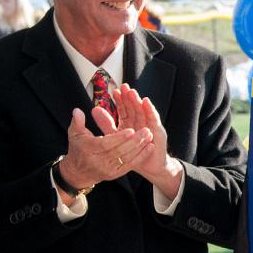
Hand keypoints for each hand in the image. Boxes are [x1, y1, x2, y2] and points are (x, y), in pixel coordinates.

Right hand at [58, 107, 152, 197]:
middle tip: (146, 130)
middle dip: (134, 141)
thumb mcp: (74, 134)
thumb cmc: (78, 149)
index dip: (119, 138)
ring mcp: (108, 169)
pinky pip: (130, 165)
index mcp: (89, 150)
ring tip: (150, 136)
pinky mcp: (115, 174)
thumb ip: (77, 122)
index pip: (105, 144)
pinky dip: (141, 156)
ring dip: (140, 147)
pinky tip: (150, 147)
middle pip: (119, 151)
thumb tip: (78, 110)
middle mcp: (99, 162)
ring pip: (127, 158)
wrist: (79, 172)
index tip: (131, 130)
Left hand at [112, 83, 183, 198]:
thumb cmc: (131, 153)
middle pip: (134, 107)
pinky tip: (146, 102)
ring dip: (138, 101)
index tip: (114, 91)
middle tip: (124, 87)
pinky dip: (150, 110)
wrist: (148, 166)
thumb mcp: (114, 137)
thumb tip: (94, 109)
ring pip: (143, 110)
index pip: (124, 109)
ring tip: (132, 92)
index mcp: (129, 123)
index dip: (120, 100)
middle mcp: (140, 122)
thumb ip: (106, 124)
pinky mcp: (158, 131)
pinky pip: (154, 119)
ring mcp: (150, 125)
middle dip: (129, 97)